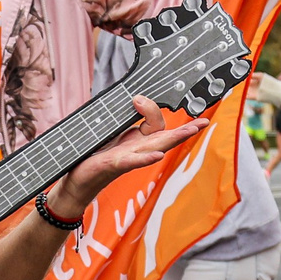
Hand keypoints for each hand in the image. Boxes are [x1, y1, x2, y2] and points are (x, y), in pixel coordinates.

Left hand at [41, 93, 201, 217]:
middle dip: (187, 130)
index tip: (136, 98)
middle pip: (167, 137)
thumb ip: (125, 117)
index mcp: (137, 140)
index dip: (151, 107)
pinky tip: (157, 156)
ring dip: (174, 139)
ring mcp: (128, 158)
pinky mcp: (114, 165)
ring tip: (191, 131)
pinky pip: (133, 161)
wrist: (76, 180)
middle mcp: (137, 150)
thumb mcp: (110, 132)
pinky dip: (146, 159)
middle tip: (204, 122)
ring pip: (156, 147)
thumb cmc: (93, 156)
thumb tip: (135, 99)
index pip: (156, 123)